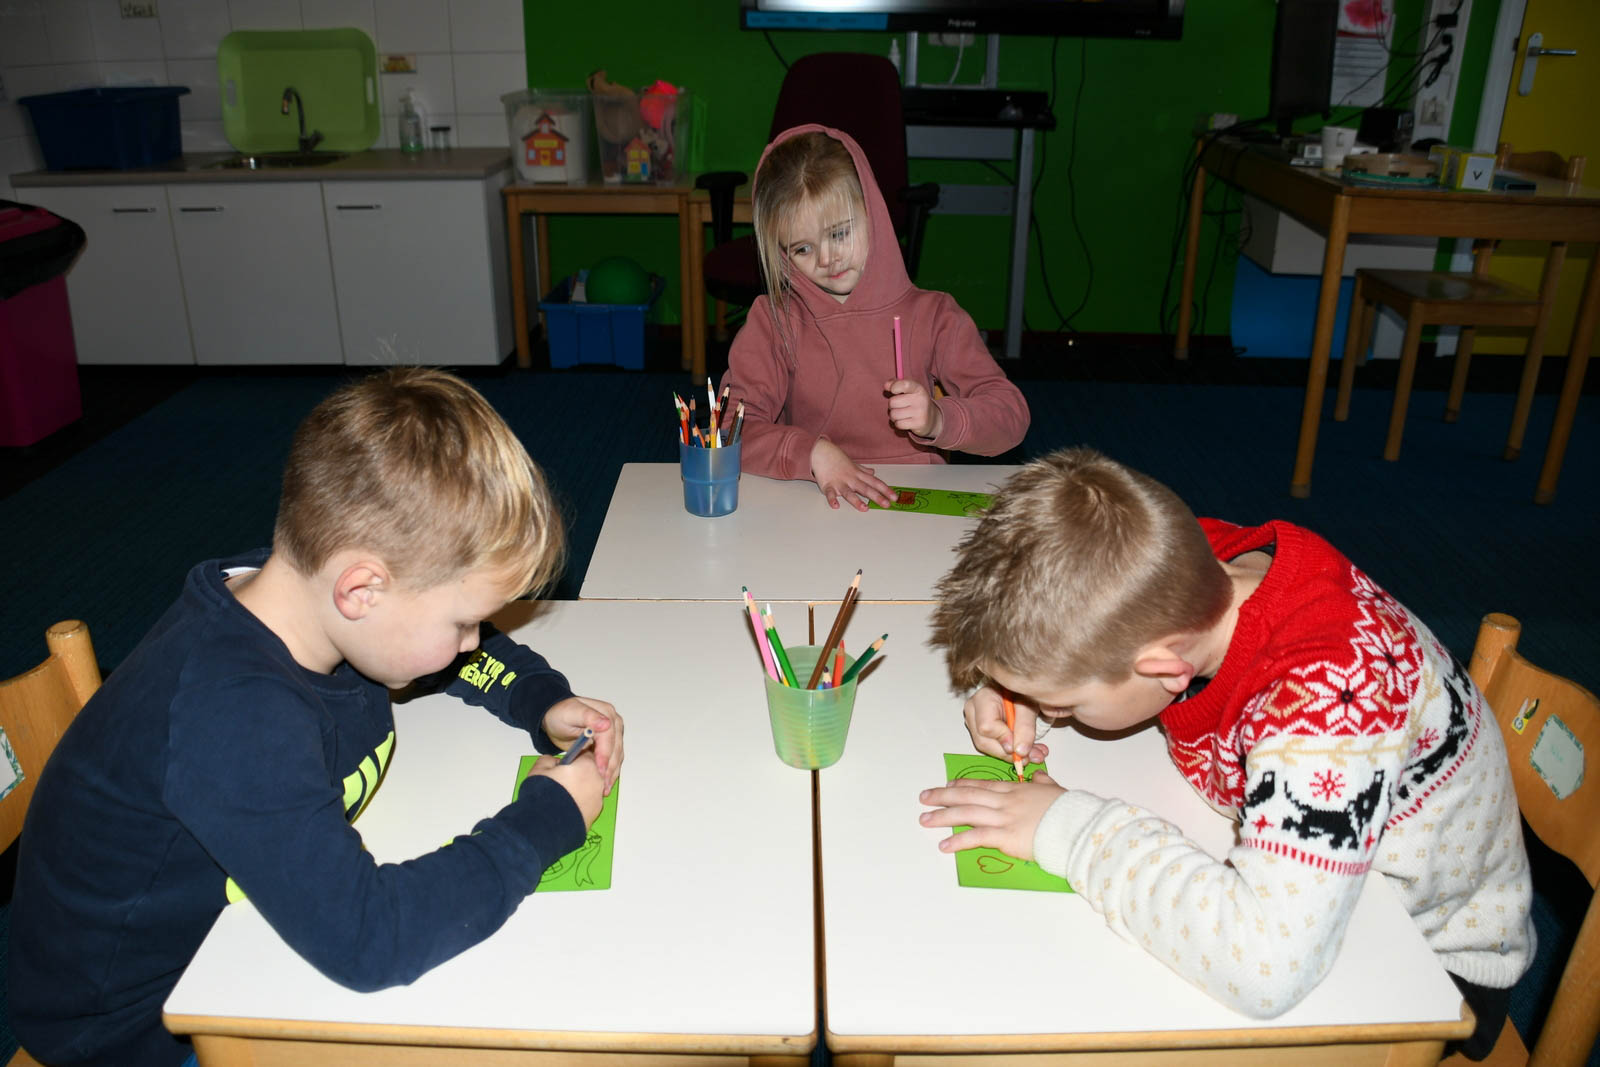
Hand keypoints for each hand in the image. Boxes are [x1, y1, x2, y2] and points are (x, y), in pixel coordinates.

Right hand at [525, 754, 604, 826]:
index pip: (587, 754)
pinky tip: (566, 810)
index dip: (575, 759)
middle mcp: (598, 782)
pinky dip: (579, 805)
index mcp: (588, 766)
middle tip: (562, 782)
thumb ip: (549, 760)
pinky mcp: (595, 816)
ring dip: (580, 791)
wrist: (546, 825)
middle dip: (579, 776)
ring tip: (562, 798)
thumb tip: (555, 763)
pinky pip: (588, 805)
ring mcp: (598, 800)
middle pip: (591, 773)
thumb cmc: (544, 793)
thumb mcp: (539, 769)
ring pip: (590, 790)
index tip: (565, 765)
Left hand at [541, 696, 623, 794]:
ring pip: (617, 756)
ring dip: (612, 773)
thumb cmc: (561, 714)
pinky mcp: (609, 745)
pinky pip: (613, 760)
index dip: (605, 754)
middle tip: (602, 785)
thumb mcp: (571, 713)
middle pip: (616, 748)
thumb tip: (606, 724)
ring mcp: (613, 735)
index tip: (600, 769)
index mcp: (606, 713)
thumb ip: (588, 716)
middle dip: (609, 768)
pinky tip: (605, 783)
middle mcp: (613, 723)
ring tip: (604, 788)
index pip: (609, 736)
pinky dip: (609, 772)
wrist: (556, 719)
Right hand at [810, 437, 894, 510]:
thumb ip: (863, 470)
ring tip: (865, 508)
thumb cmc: (837, 458)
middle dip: (877, 497)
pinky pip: (830, 494)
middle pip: (866, 489)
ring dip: (857, 501)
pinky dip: (832, 499)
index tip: (894, 497)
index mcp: (858, 474)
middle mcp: (851, 479)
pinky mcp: (827, 485)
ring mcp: (839, 482)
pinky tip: (836, 506)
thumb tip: (872, 472)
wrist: (821, 451)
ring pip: (849, 493)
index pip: (875, 482)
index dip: (885, 490)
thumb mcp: (853, 463)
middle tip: (886, 505)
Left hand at [885, 378, 941, 438]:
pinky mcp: (919, 424)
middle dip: (892, 405)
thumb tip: (886, 385)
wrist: (931, 418)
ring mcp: (920, 412)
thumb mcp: (908, 390)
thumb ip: (896, 384)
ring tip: (901, 414)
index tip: (893, 390)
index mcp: (918, 388)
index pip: (904, 384)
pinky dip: (898, 423)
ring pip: (894, 414)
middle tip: (899, 406)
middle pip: (892, 402)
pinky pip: (898, 424)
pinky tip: (905, 421)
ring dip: (894, 416)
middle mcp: (920, 399)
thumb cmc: (914, 401)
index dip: (894, 386)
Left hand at [918, 771, 1064, 859]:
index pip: (983, 785)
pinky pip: (976, 837)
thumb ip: (1043, 782)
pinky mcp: (1005, 836)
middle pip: (968, 796)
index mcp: (1016, 790)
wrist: (1076, 825)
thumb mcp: (1055, 789)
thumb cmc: (1069, 810)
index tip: (947, 785)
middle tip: (924, 797)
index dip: (962, 785)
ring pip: (966, 813)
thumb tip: (1039, 775)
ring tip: (925, 819)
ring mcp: (1003, 817)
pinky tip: (944, 845)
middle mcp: (1005, 801)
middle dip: (943, 796)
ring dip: (942, 817)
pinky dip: (958, 841)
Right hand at [963, 685, 1048, 764]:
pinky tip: (1026, 752)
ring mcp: (974, 723)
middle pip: (984, 741)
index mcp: (983, 699)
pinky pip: (992, 748)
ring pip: (987, 749)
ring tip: (1033, 754)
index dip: (1003, 739)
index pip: (986, 726)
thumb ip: (1025, 727)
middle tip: (1030, 756)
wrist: (1014, 691)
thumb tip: (1021, 751)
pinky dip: (1010, 753)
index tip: (1020, 748)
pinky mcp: (980, 733)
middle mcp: (973, 712)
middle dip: (1008, 753)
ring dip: (1011, 756)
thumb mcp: (1027, 705)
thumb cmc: (1019, 692)